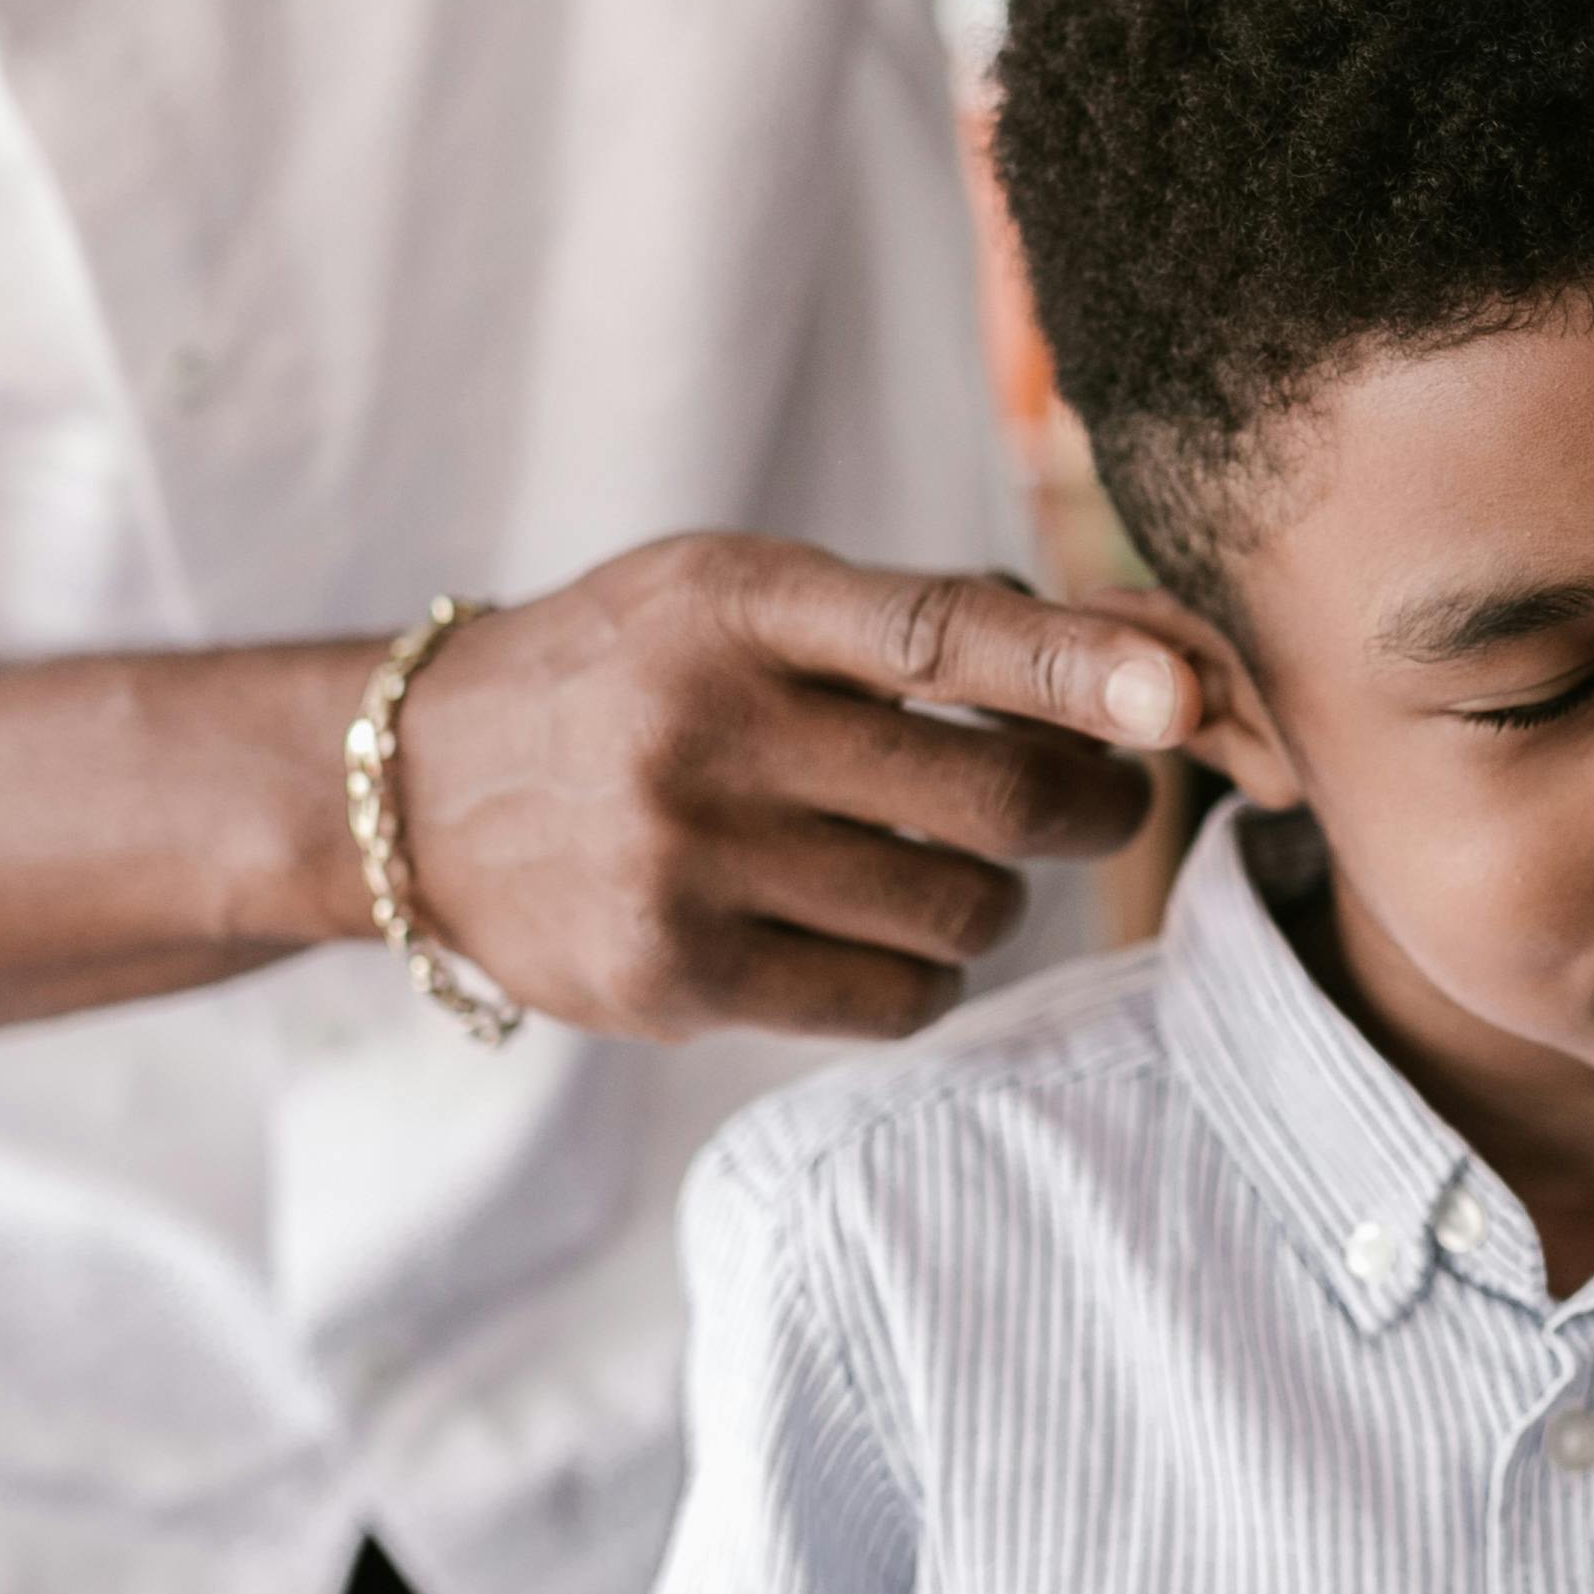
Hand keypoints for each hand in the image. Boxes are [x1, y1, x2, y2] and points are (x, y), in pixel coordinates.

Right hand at [399, 536, 1199, 1041]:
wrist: (415, 789)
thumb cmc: (632, 675)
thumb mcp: (733, 596)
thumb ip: (907, 620)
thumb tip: (1129, 662)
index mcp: (737, 606)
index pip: (939, 636)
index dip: (1074, 669)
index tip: (1178, 698)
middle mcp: (710, 730)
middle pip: (987, 797)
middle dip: (1089, 805)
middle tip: (1104, 798)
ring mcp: (688, 863)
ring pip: (960, 910)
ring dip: (998, 896)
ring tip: (952, 864)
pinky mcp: (675, 978)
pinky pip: (893, 997)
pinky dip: (927, 971)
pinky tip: (879, 931)